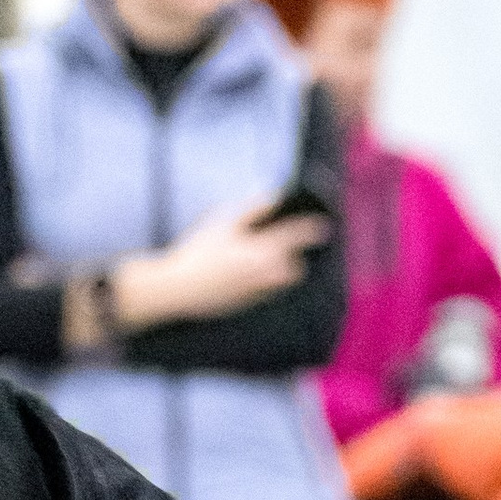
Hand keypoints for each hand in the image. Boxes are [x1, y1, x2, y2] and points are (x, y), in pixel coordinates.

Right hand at [117, 200, 327, 331]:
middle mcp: (263, 273)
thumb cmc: (198, 251)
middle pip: (294, 267)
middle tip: (284, 247)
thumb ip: (251, 208)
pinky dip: (265, 283)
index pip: (295, 236)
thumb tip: (274, 196)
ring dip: (281, 271)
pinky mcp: (245, 304)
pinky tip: (246, 275)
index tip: (323, 224)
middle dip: (294, 257)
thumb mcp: (221, 222)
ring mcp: (255, 291)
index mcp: (259, 250)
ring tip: (266, 261)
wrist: (177, 289)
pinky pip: (266, 293)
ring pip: (282, 282)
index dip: (311, 228)